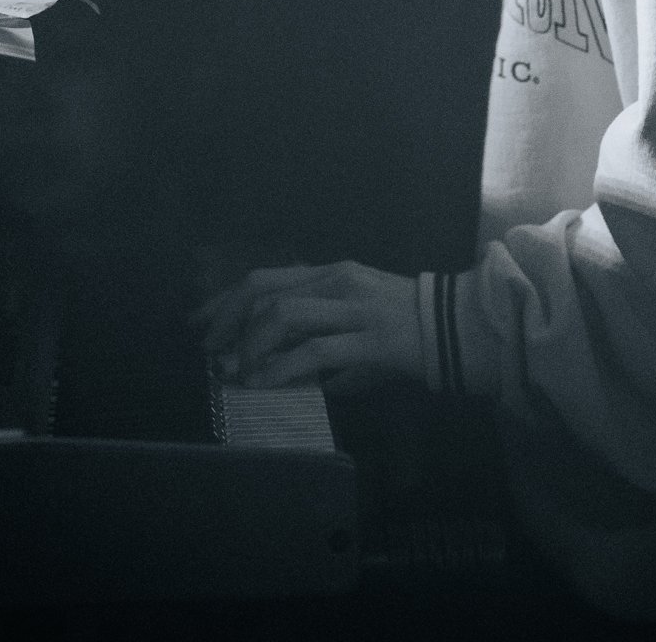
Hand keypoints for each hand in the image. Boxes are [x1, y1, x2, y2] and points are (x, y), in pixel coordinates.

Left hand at [190, 259, 419, 394]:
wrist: (455, 329)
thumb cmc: (401, 328)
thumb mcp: (352, 321)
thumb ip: (315, 333)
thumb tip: (270, 361)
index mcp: (330, 272)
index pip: (264, 277)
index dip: (225, 299)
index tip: (200, 323)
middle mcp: (337, 280)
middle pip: (264, 290)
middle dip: (227, 320)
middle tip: (209, 351)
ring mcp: (353, 306)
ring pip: (284, 313)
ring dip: (251, 344)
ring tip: (236, 370)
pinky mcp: (369, 338)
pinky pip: (314, 350)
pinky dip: (280, 367)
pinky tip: (263, 382)